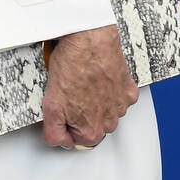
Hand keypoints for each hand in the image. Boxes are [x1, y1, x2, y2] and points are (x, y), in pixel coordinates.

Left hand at [41, 25, 138, 148]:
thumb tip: (55, 140)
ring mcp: (121, 104)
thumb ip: (53, 131)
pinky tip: (96, 76)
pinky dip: (107, 87)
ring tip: (81, 80)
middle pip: (89, 124)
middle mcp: (110, 121)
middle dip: (78, 111)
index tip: (60, 107)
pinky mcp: (128, 88)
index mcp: (91, 131)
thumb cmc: (72, 65)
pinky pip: (116, 94)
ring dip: (93, 99)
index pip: (72, 139)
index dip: (62, 122)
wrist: (90, 38)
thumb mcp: (50, 104)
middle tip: (68, 91)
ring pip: (103, 109)